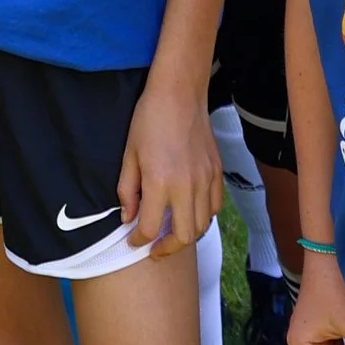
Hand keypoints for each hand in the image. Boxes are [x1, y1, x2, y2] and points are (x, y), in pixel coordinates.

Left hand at [118, 77, 222, 256]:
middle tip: (155, 249)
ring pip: (202, 225)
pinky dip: (204, 217)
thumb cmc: (148, 121)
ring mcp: (205, 181)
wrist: (179, 95)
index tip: (134, 241)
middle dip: (167, 249)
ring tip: (172, 233)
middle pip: (183, 236)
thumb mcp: (128, 155)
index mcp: (159, 182)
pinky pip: (215, 207)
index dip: (139, 240)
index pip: (150, 228)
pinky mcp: (217, 173)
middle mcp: (186, 186)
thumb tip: (128, 218)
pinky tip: (190, 213)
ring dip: (186, 235)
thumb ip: (127, 191)